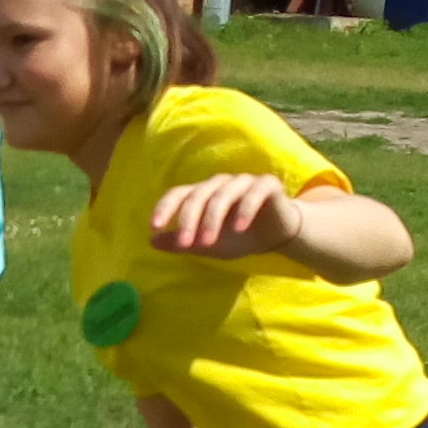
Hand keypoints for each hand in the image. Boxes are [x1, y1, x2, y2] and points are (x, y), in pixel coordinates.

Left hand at [149, 174, 305, 257]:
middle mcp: (219, 184)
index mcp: (202, 194)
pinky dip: (245, 210)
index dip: (165, 208)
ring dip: (213, 219)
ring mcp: (243, 182)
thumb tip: (151, 242)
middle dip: (189, 220)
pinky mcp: (267, 185)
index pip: (178, 194)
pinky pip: (254, 193)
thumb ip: (181, 243)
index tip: (154, 227)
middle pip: (198, 195)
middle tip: (186, 244)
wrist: (276, 236)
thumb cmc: (238, 237)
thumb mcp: (206, 245)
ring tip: (208, 242)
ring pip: (223, 194)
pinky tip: (239, 229)